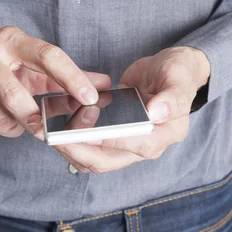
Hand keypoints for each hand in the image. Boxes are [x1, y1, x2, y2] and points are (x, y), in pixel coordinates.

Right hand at [0, 26, 110, 141]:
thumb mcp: (29, 62)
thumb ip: (64, 74)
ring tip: (12, 117)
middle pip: (15, 96)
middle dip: (35, 119)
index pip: (47, 55)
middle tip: (46, 132)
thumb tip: (103, 86)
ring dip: (14, 127)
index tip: (91, 98)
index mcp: (11, 40)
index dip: (72, 77)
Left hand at [54, 47, 209, 173]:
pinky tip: (58, 126)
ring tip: (51, 132)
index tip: (87, 130)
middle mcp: (147, 145)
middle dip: (80, 151)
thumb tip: (157, 113)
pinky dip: (73, 140)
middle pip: (108, 161)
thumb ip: (173, 96)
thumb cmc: (178, 72)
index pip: (138, 145)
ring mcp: (127, 143)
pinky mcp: (113, 136)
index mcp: (165, 134)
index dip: (112, 141)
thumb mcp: (179, 77)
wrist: (171, 70)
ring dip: (72, 149)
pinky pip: (90, 146)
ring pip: (94, 159)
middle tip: (56, 136)